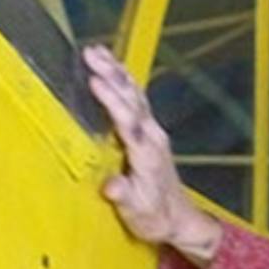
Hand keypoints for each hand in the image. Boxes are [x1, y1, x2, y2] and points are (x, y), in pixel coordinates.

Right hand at [82, 45, 223, 262]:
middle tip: (90, 54)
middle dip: (111, 74)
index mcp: (146, 154)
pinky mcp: (150, 130)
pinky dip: (123, 79)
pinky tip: (112, 65)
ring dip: (116, 70)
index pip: (128, 121)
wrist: (178, 218)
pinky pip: (136, 98)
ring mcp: (153, 131)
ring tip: (96, 51)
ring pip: (135, 93)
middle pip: (132, 98)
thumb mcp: (137, 214)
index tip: (94, 81)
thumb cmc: (154, 217)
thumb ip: (124, 197)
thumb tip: (111, 186)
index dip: (111, 100)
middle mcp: (152, 136)